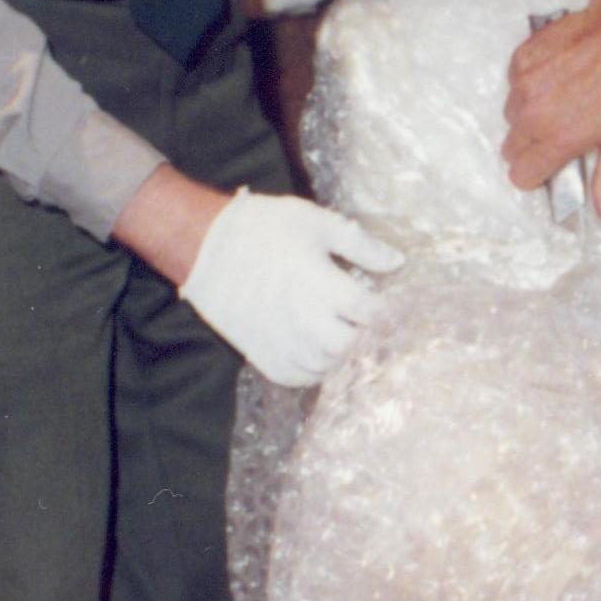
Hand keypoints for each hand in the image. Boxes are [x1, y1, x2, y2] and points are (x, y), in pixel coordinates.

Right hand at [178, 191, 403, 387]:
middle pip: (350, 344)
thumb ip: (360, 246)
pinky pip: (299, 378)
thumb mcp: (316, 222)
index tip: (391, 303)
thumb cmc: (263, 227)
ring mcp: (280, 341)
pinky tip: (317, 349)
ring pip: (327, 365)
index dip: (387, 309)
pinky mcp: (261, 354)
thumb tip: (397, 262)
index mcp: (320, 283)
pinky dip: (315, 369)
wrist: (203, 243)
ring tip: (340, 331)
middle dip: (363, 332)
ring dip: (341, 352)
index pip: (370, 311)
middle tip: (361, 319)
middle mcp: (302, 319)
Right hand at [504, 0, 600, 212]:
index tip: (553, 165)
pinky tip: (558, 76)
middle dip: (532, 147)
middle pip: (511, 149)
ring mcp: (523, 82)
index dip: (537, 174)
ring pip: (511, 115)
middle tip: (562, 132)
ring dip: (530, 115)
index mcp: (559, 138)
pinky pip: (513, 84)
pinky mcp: (521, 56)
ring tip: (563, 100)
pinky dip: (529, 85)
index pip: (521, 176)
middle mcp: (533, 112)